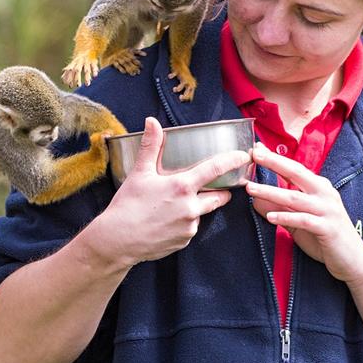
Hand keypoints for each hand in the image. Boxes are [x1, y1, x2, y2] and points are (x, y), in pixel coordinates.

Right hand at [90, 117, 251, 266]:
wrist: (117, 240)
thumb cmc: (127, 205)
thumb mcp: (139, 173)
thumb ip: (151, 146)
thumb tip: (152, 121)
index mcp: (182, 186)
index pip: (216, 169)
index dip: (233, 160)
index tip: (244, 156)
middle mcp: (191, 207)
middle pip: (219, 197)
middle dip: (221, 191)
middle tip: (214, 186)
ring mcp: (189, 226)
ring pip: (202, 213)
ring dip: (197, 207)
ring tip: (175, 205)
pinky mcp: (184, 241)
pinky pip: (190, 229)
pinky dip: (184, 223)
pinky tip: (167, 221)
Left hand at [245, 143, 362, 284]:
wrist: (354, 260)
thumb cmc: (326, 238)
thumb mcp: (299, 221)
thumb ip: (281, 209)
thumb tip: (256, 200)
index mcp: (319, 188)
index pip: (294, 169)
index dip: (275, 158)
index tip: (256, 149)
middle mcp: (325, 194)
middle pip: (296, 173)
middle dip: (274, 163)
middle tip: (254, 155)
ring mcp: (328, 210)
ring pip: (295, 198)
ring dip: (271, 192)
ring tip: (251, 189)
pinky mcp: (328, 228)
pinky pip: (303, 220)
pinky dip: (286, 217)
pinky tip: (270, 217)